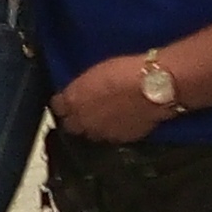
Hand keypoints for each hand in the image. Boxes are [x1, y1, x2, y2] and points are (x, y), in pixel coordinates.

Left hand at [47, 54, 173, 143]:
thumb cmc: (124, 71)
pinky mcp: (120, 140)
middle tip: (82, 112)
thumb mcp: (94, 73)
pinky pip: (110, 137)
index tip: (66, 100)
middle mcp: (83, 120)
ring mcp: (101, 133)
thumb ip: (80, 89)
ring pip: (89, 134)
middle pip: (70, 125)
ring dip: (92, 127)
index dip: (62, 103)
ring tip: (101, 119)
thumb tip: (75, 96)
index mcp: (73, 100)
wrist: (154, 88)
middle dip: (74, 119)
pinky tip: (118, 123)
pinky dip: (111, 131)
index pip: (57, 107)